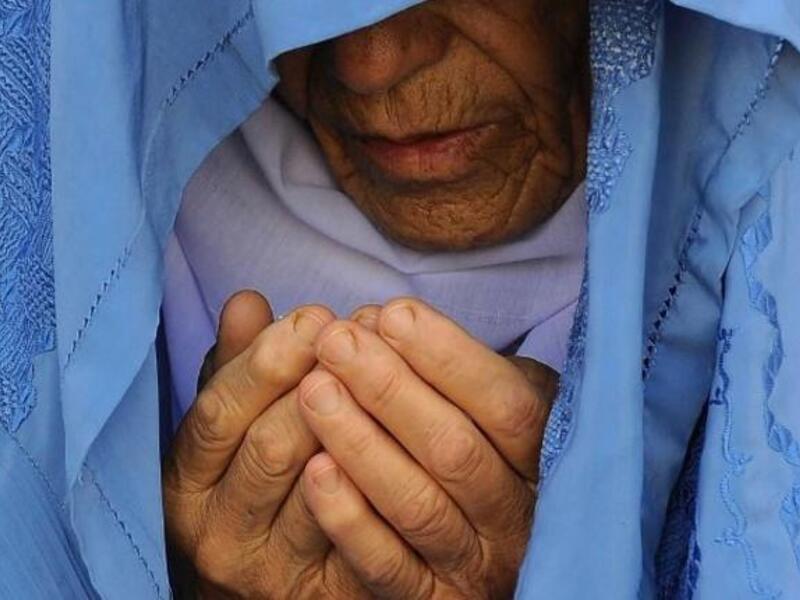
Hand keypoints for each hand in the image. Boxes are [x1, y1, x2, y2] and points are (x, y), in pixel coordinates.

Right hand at [164, 293, 414, 597]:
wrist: (262, 580)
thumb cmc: (247, 483)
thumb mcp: (230, 426)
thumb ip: (236, 366)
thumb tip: (247, 300)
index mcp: (186, 484)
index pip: (220, 413)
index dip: (268, 360)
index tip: (315, 317)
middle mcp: (218, 533)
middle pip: (273, 445)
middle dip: (325, 381)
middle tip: (363, 338)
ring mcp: (271, 571)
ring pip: (324, 482)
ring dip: (364, 419)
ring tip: (393, 371)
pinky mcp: (323, 593)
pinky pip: (365, 528)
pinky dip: (386, 474)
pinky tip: (409, 433)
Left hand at [298, 298, 555, 598]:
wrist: (487, 541)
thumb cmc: (485, 445)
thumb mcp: (493, 398)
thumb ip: (453, 361)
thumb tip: (377, 317)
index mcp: (543, 457)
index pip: (507, 405)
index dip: (449, 357)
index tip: (391, 314)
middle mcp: (518, 515)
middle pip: (455, 450)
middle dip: (390, 388)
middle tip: (336, 341)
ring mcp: (477, 565)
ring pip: (418, 505)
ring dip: (361, 443)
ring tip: (314, 389)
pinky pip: (387, 567)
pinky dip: (350, 519)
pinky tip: (314, 469)